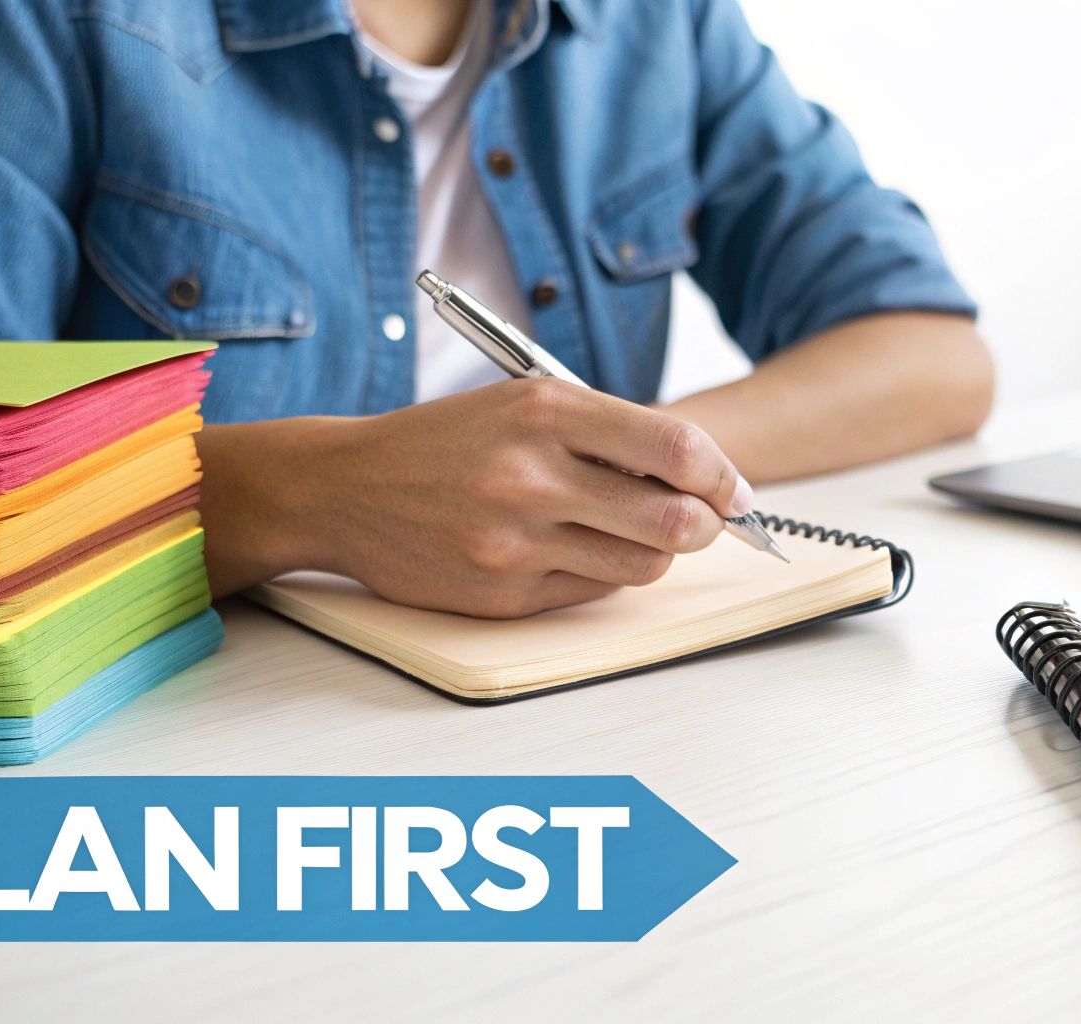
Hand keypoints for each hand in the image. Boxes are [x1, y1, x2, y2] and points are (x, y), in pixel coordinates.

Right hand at [202, 378, 753, 617]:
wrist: (345, 489)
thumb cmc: (446, 442)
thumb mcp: (524, 404)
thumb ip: (609, 432)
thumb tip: (701, 477)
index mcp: (545, 411)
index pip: (675, 449)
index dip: (723, 476)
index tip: (735, 491)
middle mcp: (532, 476)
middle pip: (675, 520)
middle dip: (706, 524)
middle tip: (702, 520)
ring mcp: (516, 541)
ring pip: (643, 565)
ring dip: (655, 552)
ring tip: (627, 531)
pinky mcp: (503, 594)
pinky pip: (593, 592)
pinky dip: (601, 572)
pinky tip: (572, 548)